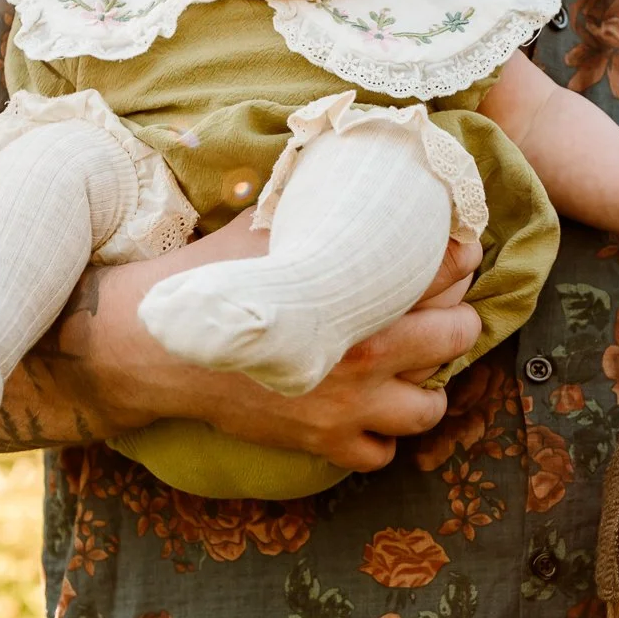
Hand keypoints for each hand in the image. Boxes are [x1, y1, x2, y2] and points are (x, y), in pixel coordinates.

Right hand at [81, 223, 483, 474]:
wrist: (158, 347)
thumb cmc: (210, 278)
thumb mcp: (263, 226)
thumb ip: (312, 205)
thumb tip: (341, 162)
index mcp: (353, 292)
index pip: (442, 272)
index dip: (459, 258)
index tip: (460, 251)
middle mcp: (362, 353)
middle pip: (454, 336)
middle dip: (458, 319)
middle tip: (445, 310)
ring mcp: (345, 406)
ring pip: (428, 407)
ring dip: (428, 386)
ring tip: (413, 368)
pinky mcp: (322, 443)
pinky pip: (381, 455)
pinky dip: (381, 437)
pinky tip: (368, 411)